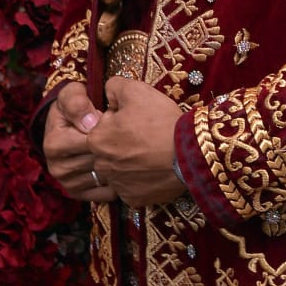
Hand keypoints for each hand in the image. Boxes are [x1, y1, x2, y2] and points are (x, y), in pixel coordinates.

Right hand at [43, 81, 114, 202]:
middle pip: (99, 161)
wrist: (69, 123)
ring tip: (126, 149)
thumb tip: (90, 123)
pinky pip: (106, 193)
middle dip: (116, 148)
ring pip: (104, 177)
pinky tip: (124, 167)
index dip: (109, 130)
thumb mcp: (72, 94)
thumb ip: (78, 101)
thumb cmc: (74, 106)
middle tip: (127, 136)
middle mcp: (56, 167)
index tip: (116, 121)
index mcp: (54, 144)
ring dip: (120, 165)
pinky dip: (119, 181)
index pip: (91, 141)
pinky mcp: (78, 194)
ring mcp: (67, 183)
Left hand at [87, 77, 185, 206]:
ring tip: (152, 150)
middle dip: (122, 141)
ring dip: (131, 161)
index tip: (136, 118)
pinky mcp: (133, 198)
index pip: (100, 126)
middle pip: (108, 149)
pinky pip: (133, 186)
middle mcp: (101, 165)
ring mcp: (117, 185)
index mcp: (96, 139)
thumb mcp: (136, 90)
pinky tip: (155, 167)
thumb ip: (114, 86)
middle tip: (145, 133)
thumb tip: (108, 92)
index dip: (119, 119)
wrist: (188, 152)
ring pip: (119, 169)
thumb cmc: (160, 120)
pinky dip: (142, 178)